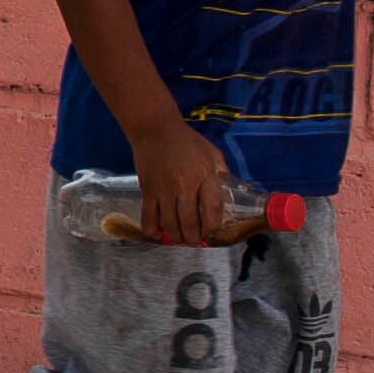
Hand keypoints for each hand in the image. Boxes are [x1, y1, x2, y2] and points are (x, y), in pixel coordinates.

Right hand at [129, 117, 247, 246]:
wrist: (155, 129)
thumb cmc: (187, 141)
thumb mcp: (212, 154)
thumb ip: (220, 174)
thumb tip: (226, 194)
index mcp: (204, 176)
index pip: (212, 208)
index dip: (212, 226)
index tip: (211, 233)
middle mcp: (184, 186)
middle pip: (189, 221)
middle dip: (194, 238)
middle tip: (196, 242)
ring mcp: (164, 190)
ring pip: (169, 223)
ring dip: (176, 237)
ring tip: (180, 239)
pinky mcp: (147, 190)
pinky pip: (148, 215)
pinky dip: (152, 228)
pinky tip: (157, 234)